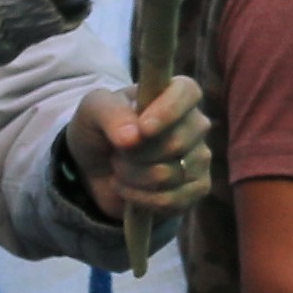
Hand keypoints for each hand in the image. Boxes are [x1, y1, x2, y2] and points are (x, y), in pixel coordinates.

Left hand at [65, 76, 213, 222]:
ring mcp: (199, 158)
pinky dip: (142, 199)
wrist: (96, 167)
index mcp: (174, 94)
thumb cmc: (100, 128)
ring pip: (169, 175)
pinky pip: (173, 200)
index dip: (168, 111)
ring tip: (120, 169)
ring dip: (133, 177)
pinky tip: (129, 191)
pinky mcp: (197, 188)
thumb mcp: (93, 111)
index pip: (188, 92)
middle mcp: (194, 124)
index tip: (142, 128)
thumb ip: (111, 114)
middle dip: (135, 154)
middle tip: (118, 152)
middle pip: (176, 143)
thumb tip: (132, 137)